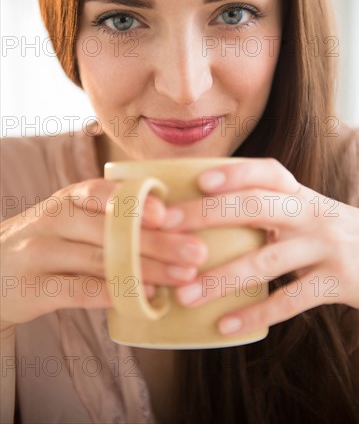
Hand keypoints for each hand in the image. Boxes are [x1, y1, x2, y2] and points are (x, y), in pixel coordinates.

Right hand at [0, 179, 207, 326]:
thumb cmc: (47, 244)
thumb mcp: (70, 220)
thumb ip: (107, 219)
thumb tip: (171, 227)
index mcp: (68, 199)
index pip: (103, 192)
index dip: (137, 202)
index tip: (170, 214)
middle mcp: (52, 219)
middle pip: (110, 228)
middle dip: (157, 240)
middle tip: (196, 251)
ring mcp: (38, 251)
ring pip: (99, 258)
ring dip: (145, 269)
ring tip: (182, 276)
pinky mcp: (31, 287)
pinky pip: (78, 290)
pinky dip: (113, 293)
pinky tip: (142, 298)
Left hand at [160, 158, 358, 335]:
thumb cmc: (329, 235)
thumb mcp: (306, 213)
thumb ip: (268, 209)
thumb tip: (204, 216)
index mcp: (301, 194)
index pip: (267, 172)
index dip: (234, 173)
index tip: (199, 181)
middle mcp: (312, 214)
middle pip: (256, 206)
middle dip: (207, 214)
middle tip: (167, 227)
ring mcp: (326, 247)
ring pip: (266, 260)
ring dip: (220, 278)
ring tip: (184, 294)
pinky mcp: (338, 283)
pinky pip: (290, 301)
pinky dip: (256, 313)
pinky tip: (225, 326)